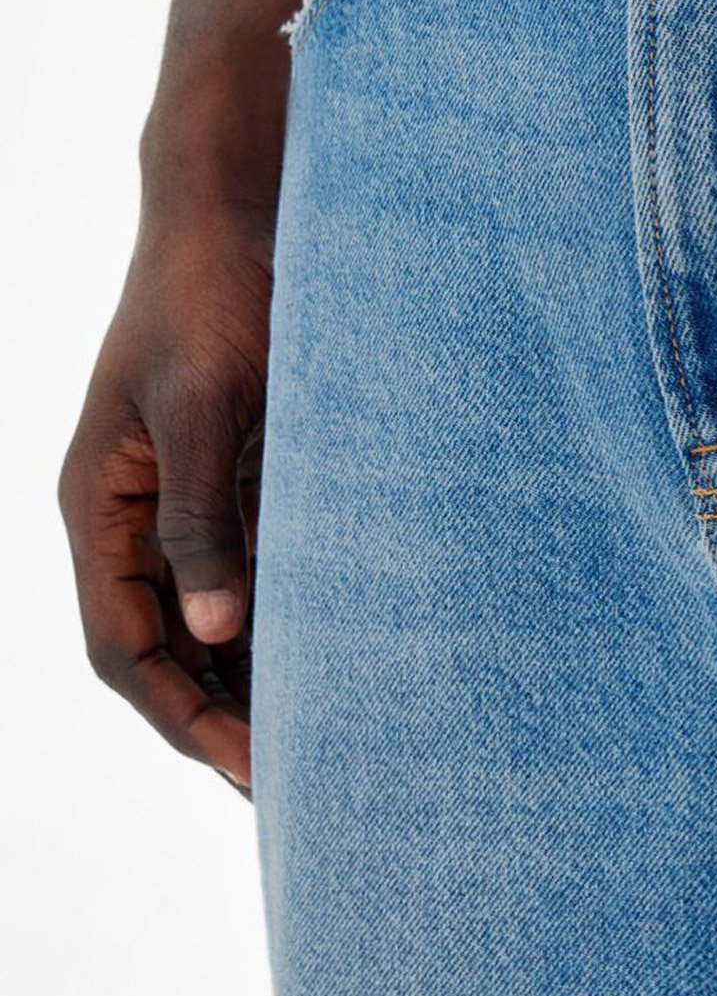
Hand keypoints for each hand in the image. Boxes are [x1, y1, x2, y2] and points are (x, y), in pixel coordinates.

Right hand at [59, 201, 273, 792]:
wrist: (241, 209)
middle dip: (216, 721)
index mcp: (100, 506)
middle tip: (293, 786)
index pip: (123, 646)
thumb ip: (203, 519)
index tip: (249, 770)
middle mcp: (133, 518)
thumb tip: (211, 633)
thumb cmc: (212, 293)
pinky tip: (337, 664)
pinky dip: (284, 626)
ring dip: (252, 683)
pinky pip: (252, 577)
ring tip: (322, 747)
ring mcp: (183, 504)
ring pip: (207, 623)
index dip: (180, 717)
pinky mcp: (235, 483)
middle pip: (161, 652)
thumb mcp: (204, 404)